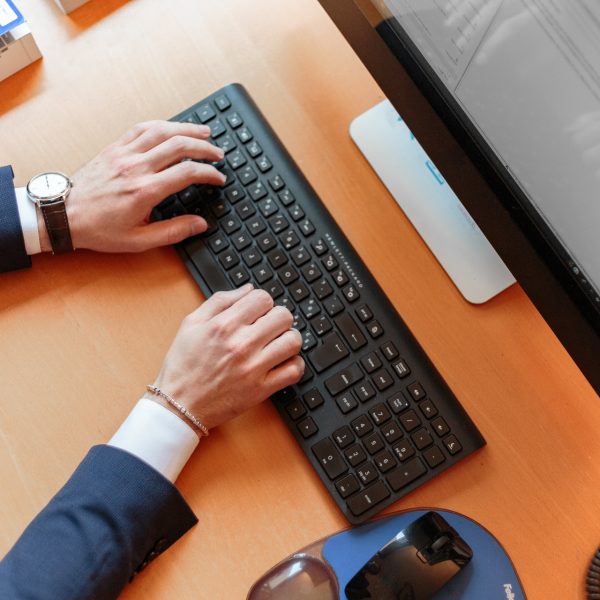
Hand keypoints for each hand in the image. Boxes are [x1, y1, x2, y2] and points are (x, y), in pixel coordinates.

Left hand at [38, 120, 225, 252]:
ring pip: (162, 131)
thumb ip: (173, 231)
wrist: (64, 215)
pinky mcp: (114, 148)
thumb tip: (200, 224)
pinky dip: (161, 125)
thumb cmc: (99, 230)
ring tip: (204, 133)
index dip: (209, 173)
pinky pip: (141, 128)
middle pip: (179, 145)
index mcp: (145, 191)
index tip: (219, 178)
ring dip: (187, 129)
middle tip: (218, 155)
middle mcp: (136, 168)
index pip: (187, 173)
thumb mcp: (139, 240)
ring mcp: (124, 154)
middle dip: (204, 148)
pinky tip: (173, 127)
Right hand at [150, 285, 303, 431]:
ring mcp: (253, 368)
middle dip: (278, 318)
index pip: (263, 298)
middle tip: (269, 327)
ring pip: (293, 341)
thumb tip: (248, 289)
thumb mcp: (191, 323)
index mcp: (224, 325)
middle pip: (283, 316)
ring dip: (289, 339)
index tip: (258, 312)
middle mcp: (241, 344)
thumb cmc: (183, 365)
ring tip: (278, 343)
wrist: (178, 405)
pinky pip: (294, 370)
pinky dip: (294, 364)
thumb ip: (220, 301)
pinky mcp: (261, 389)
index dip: (262, 302)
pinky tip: (282, 362)